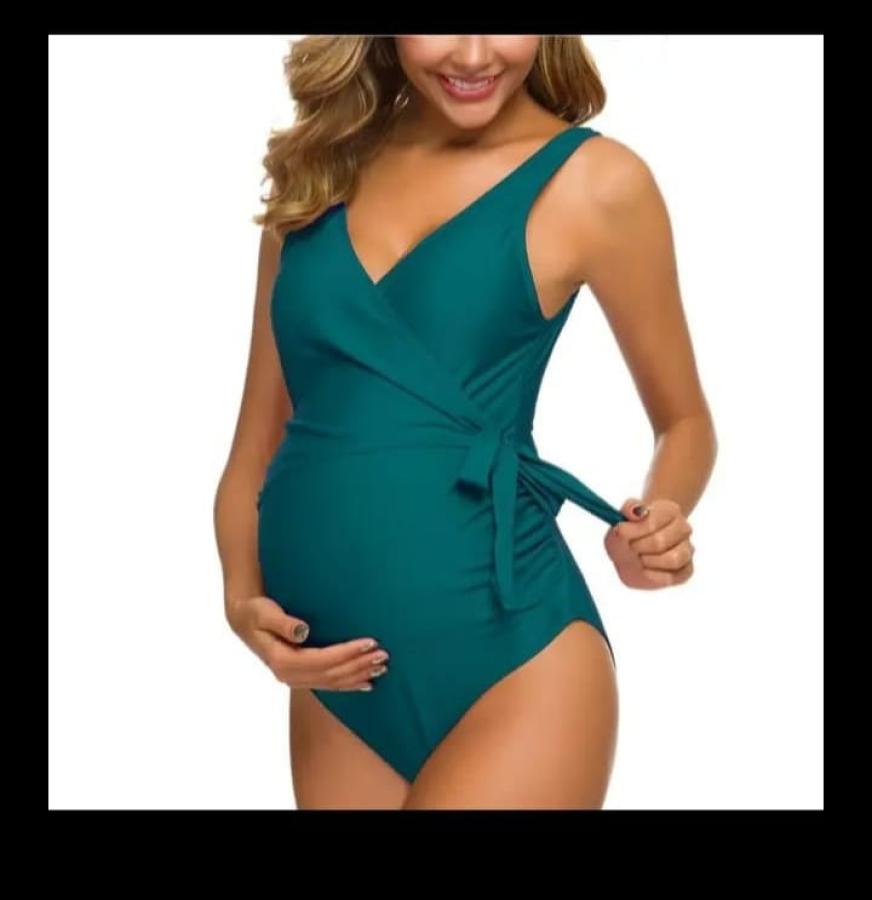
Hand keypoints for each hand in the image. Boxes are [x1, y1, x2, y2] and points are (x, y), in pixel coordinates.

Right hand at [225, 593, 388, 691]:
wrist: (243, 620)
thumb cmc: (254, 611)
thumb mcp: (263, 613)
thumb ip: (282, 622)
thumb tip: (302, 630)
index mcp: (281, 660)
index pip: (322, 660)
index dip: (347, 653)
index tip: (369, 642)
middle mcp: (289, 675)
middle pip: (331, 674)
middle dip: (359, 665)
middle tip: (383, 655)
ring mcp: (295, 678)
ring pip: (333, 682)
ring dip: (358, 675)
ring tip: (381, 667)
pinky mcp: (301, 676)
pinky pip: (328, 684)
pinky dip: (349, 684)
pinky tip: (367, 683)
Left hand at [604, 497, 694, 588]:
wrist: (631, 549)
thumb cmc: (629, 531)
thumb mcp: (621, 516)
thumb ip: (629, 509)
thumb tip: (638, 512)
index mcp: (670, 510)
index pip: (652, 522)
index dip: (633, 532)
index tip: (622, 532)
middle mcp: (683, 528)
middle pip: (660, 542)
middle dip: (637, 548)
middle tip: (630, 547)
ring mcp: (687, 549)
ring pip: (673, 559)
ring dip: (648, 562)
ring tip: (639, 558)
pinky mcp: (686, 570)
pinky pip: (672, 577)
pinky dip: (653, 576)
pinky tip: (646, 569)